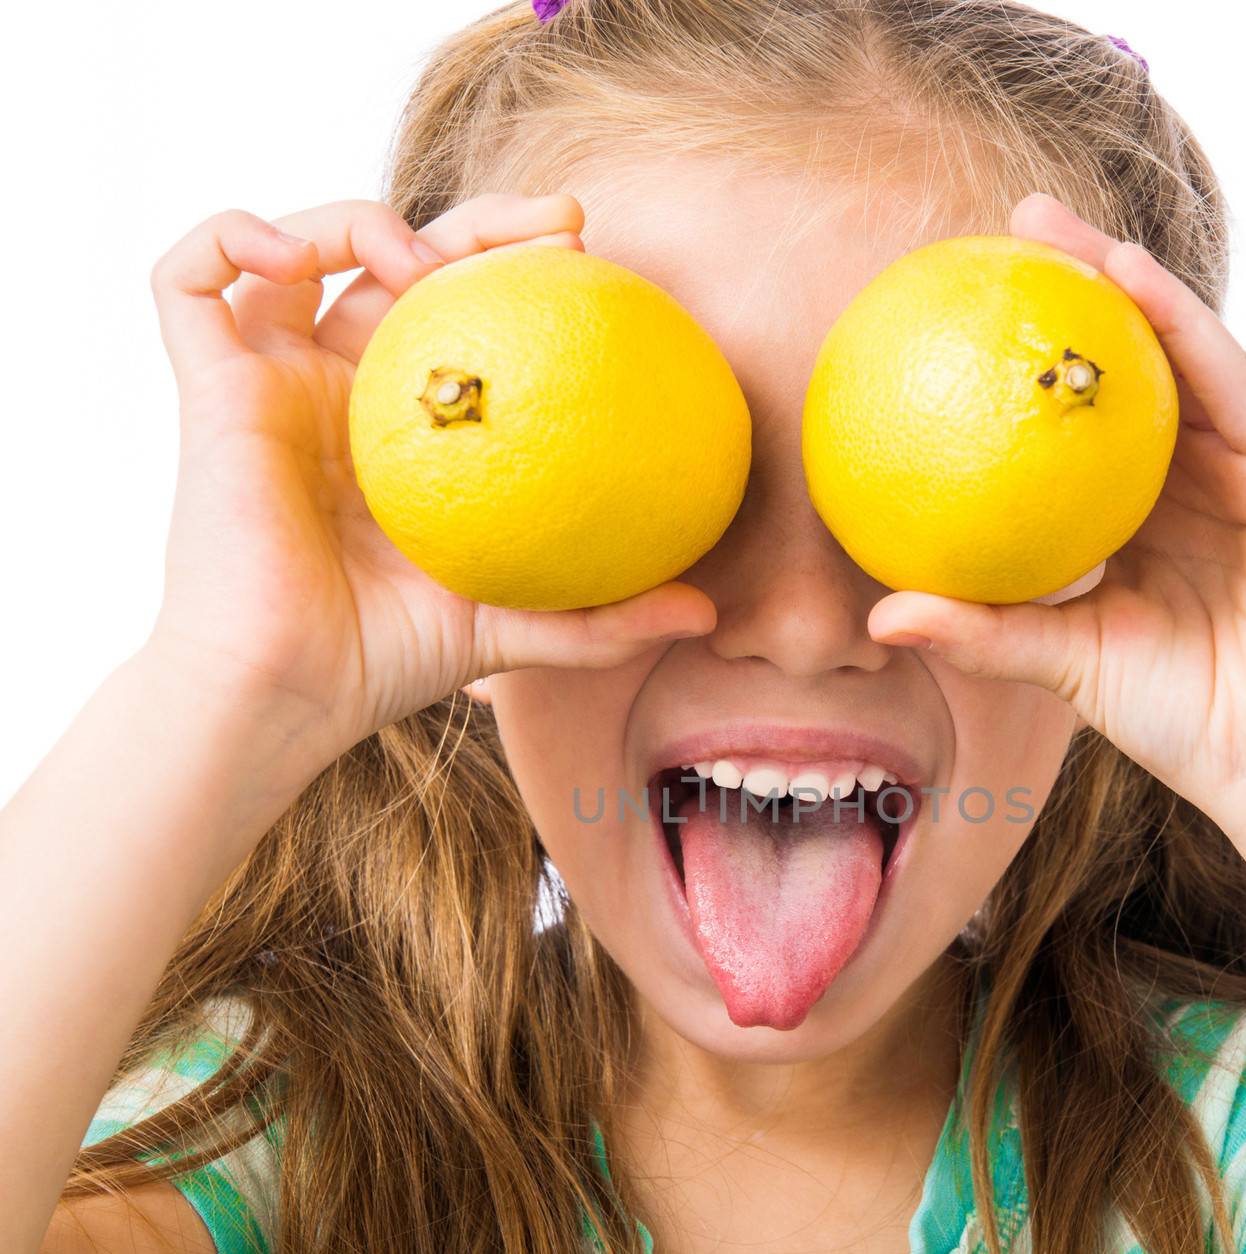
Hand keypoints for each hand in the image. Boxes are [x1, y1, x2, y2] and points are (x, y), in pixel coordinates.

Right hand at [144, 193, 714, 771]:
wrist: (289, 693)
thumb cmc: (388, 663)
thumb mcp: (517, 628)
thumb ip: (605, 619)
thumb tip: (707, 616)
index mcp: (402, 427)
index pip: (461, 317)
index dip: (517, 271)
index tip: (590, 259)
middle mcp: (334, 390)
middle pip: (393, 263)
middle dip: (473, 224)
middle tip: (559, 225)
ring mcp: (265, 382)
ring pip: (289, 246)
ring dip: (352, 219)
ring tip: (414, 257)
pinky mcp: (204, 387)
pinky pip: (188, 277)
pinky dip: (232, 235)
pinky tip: (301, 260)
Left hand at [866, 191, 1245, 828]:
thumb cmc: (1177, 718)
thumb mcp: (1061, 661)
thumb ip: (981, 629)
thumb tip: (878, 616)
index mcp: (1142, 517)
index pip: (1079, 423)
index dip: (1027, 366)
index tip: (958, 318)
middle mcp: (1195, 478)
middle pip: (1127, 367)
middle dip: (1070, 292)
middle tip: (997, 234)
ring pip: (1179, 351)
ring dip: (1117, 278)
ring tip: (1047, 225)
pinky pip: (1229, 380)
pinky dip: (1180, 323)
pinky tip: (1126, 273)